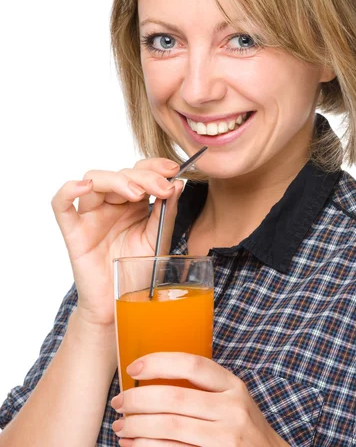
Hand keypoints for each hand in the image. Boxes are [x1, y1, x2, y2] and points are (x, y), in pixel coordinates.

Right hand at [51, 158, 183, 327]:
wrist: (122, 306)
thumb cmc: (139, 273)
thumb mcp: (159, 239)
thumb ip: (166, 212)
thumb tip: (178, 183)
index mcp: (132, 203)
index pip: (139, 171)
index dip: (154, 166)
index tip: (174, 170)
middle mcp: (111, 204)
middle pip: (121, 173)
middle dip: (144, 176)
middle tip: (162, 188)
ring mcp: (91, 215)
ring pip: (94, 179)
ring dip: (117, 180)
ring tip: (137, 194)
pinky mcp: (74, 232)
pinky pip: (61, 205)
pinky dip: (68, 191)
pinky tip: (84, 186)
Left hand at [110, 352, 289, 446]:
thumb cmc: (244, 429)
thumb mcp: (233, 400)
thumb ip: (205, 388)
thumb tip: (153, 378)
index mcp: (233, 386)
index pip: (192, 364)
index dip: (159, 363)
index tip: (133, 368)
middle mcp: (233, 409)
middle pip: (174, 398)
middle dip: (138, 400)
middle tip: (119, 403)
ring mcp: (226, 438)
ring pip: (170, 427)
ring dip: (137, 427)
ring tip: (120, 427)